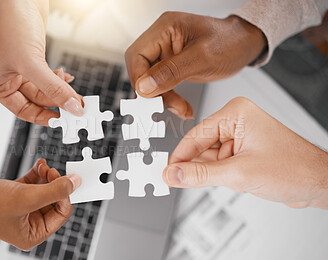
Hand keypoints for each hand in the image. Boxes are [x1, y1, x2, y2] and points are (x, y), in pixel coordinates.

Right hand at [0, 0, 83, 125]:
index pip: (22, 110)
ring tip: (75, 94)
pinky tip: (67, 78)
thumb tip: (71, 107)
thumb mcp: (31, 64)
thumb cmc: (9, 23)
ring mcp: (21, 66)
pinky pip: (48, 75)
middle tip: (75, 107)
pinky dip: (59, 78)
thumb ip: (53, 88)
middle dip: (56, 103)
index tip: (62, 121)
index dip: (43, 117)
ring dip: (60, 91)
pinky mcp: (33, 56)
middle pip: (36, 100)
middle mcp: (8, 76)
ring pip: (44, 88)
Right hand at [0, 159, 80, 249]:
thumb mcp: (25, 198)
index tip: (69, 179)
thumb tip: (75, 183)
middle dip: (56, 183)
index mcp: (32, 234)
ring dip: (47, 176)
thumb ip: (54, 190)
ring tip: (44, 167)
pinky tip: (38, 165)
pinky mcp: (15, 194)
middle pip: (55, 200)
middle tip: (53, 170)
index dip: (66, 194)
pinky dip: (38, 173)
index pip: (62, 213)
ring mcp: (21, 207)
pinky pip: (34, 183)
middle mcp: (28, 222)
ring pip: (45, 190)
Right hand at [125, 12, 266, 119]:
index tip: (151, 97)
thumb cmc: (230, 43)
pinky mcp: (170, 64)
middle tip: (167, 106)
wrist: (244, 44)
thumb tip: (144, 87)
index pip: (137, 55)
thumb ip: (171, 72)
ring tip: (180, 108)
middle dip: (151, 92)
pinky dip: (169, 98)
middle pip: (140, 69)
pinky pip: (160, 84)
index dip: (140, 79)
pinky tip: (181, 106)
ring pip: (149, 80)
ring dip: (162, 98)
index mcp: (165, 28)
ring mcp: (165, 52)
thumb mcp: (202, 58)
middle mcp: (161, 38)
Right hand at [162, 97, 327, 208]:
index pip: (195, 134)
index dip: (179, 156)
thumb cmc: (293, 169)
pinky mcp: (243, 149)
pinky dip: (222, 174)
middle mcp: (237, 120)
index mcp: (236, 113)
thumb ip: (200, 174)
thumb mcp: (238, 174)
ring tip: (234, 178)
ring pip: (209, 156)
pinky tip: (237, 179)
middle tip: (189, 181)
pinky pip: (220, 162)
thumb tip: (173, 174)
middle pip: (200, 145)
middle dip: (200, 165)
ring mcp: (240, 135)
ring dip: (214, 172)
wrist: (318, 183)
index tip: (166, 172)